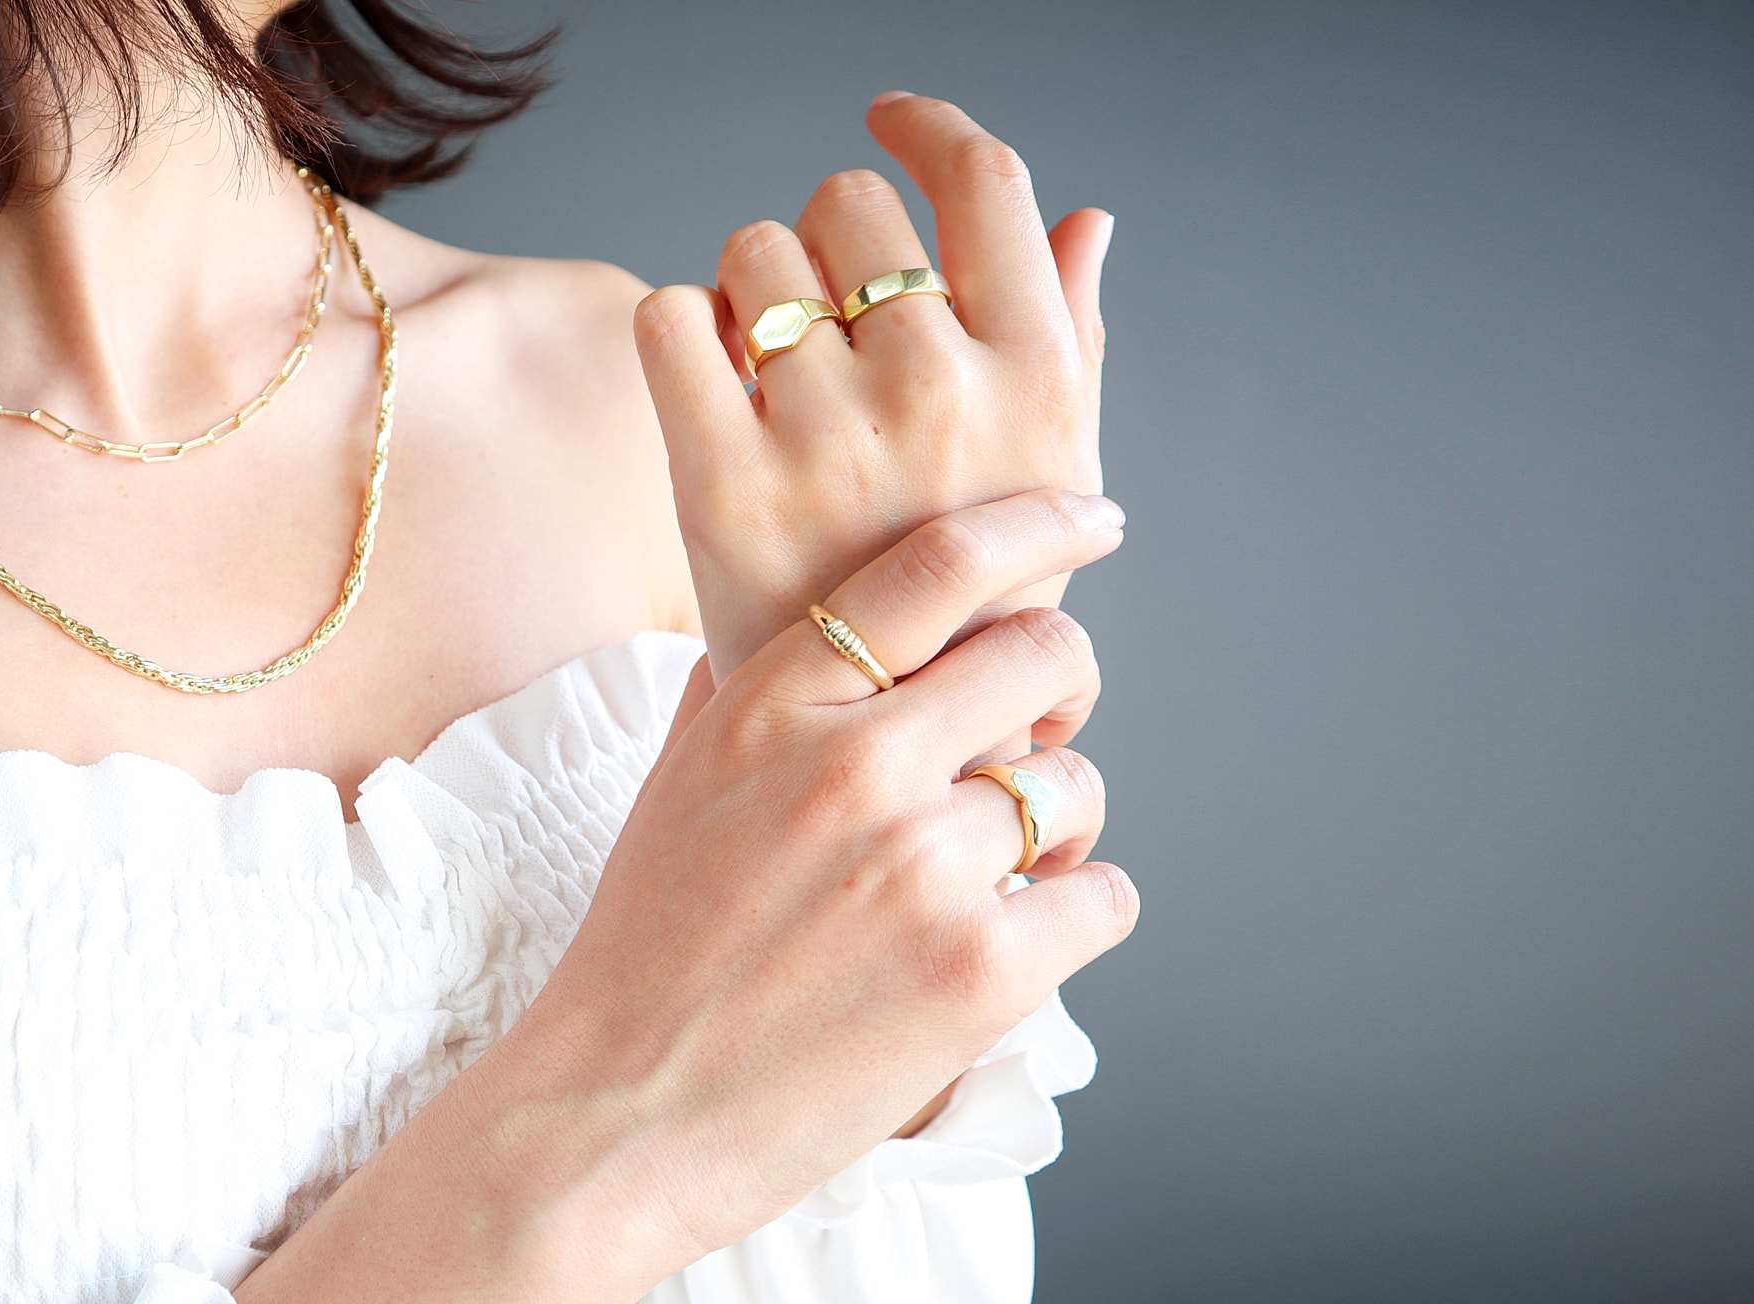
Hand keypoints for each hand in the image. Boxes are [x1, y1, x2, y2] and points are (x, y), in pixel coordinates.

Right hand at [516, 488, 1136, 1271]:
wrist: (612, 1120)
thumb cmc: (639, 957)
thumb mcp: (673, 783)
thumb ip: (746, 688)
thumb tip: (801, 618)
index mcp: (771, 703)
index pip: (939, 566)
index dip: (1038, 527)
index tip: (1091, 523)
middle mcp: (854, 764)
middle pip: (1045, 654)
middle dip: (1062, 693)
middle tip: (1038, 743)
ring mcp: (923, 866)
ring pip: (1081, 788)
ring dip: (1058, 829)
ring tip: (993, 879)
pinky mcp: (981, 970)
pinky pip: (1101, 898)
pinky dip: (1073, 918)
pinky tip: (1009, 948)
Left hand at [637, 95, 1114, 680]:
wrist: (885, 732)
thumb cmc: (973, 595)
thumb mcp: (1052, 470)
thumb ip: (1069, 335)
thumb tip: (1083, 219)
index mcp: (1033, 377)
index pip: (986, 180)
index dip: (930, 128)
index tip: (893, 121)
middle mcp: (937, 392)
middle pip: (851, 203)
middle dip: (830, 241)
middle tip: (831, 318)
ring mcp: (827, 437)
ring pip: (754, 250)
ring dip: (754, 289)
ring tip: (774, 369)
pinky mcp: (723, 484)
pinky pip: (669, 319)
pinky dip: (679, 331)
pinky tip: (710, 380)